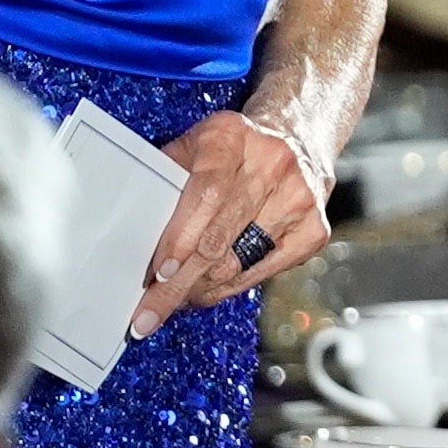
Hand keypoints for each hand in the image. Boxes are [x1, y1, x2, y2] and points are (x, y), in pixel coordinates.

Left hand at [139, 109, 328, 333]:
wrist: (296, 140)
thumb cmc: (233, 149)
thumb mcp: (194, 146)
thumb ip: (167, 179)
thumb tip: (134, 231)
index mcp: (232, 136)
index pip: (205, 194)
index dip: (180, 238)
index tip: (159, 272)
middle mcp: (271, 163)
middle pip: (219, 238)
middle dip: (179, 282)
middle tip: (150, 311)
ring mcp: (298, 199)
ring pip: (239, 262)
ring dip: (201, 289)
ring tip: (174, 301)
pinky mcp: (314, 230)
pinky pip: (262, 273)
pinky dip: (229, 288)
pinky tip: (208, 291)